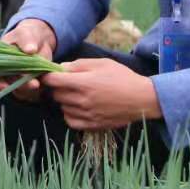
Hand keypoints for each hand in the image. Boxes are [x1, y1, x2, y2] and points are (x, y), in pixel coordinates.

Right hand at [0, 18, 58, 101]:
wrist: (39, 41)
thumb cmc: (26, 35)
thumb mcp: (25, 34)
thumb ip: (26, 40)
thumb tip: (30, 50)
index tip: (4, 86)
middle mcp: (4, 74)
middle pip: (7, 85)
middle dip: (20, 86)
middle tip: (34, 84)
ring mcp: (17, 81)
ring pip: (19, 92)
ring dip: (30, 90)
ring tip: (42, 82)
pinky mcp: (29, 85)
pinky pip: (31, 94)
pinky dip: (38, 92)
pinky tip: (45, 85)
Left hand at [41, 59, 160, 130]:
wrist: (142, 99)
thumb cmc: (122, 77)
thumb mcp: (102, 63)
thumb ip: (79, 65)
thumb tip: (60, 67)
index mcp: (84, 83)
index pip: (53, 80)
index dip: (48, 76)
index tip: (49, 74)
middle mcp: (82, 101)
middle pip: (56, 94)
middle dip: (58, 87)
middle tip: (67, 83)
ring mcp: (87, 115)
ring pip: (62, 107)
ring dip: (64, 101)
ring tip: (77, 95)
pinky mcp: (92, 125)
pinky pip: (70, 121)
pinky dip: (70, 114)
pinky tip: (78, 108)